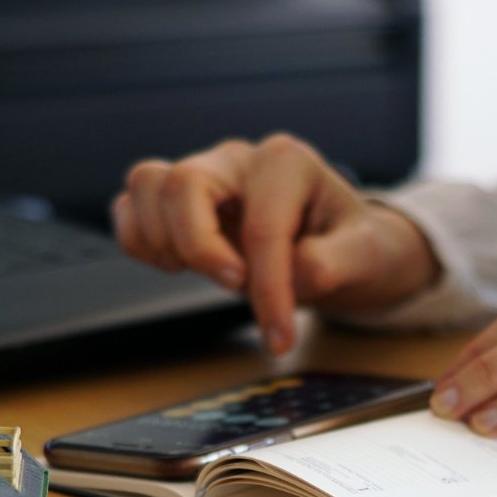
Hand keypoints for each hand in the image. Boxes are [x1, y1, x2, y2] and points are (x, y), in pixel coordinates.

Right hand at [112, 134, 439, 353]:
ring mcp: (203, 173)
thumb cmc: (349, 244)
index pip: (262, 226)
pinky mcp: (177, 199)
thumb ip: (337, 262)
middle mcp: (237, 159)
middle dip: (200, 250)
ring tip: (206, 272)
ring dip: (164, 242)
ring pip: (146, 185)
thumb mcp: (367, 254)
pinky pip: (129, 205)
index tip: (279, 337)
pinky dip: (140, 241)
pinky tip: (177, 265)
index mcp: (288, 162)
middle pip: (183, 184)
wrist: (340, 244)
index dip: (267, 288)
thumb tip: (298, 270)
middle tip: (233, 287)